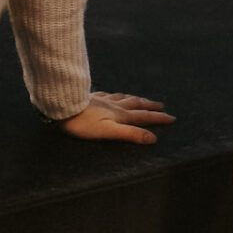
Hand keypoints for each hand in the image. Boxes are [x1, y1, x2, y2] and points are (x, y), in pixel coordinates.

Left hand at [57, 94, 175, 143]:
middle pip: (136, 104)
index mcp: (119, 115)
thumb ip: (130, 134)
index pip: (143, 117)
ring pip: (123, 97)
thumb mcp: (108, 132)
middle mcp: (113, 105)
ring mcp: (102, 99)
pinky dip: (115, 95)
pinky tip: (112, 94)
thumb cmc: (82, 123)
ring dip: (135, 98)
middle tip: (161, 105)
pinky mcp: (90, 97)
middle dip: (150, 106)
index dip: (158, 118)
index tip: (172, 118)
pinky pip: (108, 94)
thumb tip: (152, 138)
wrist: (61, 107)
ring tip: (141, 98)